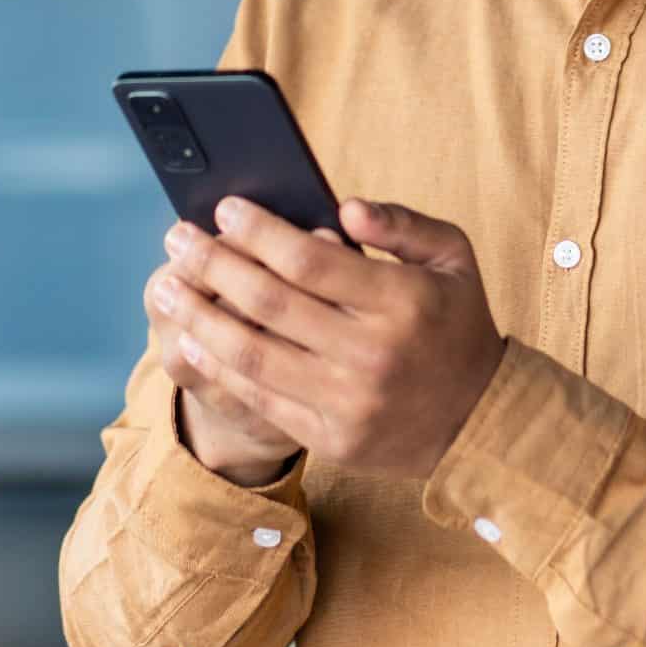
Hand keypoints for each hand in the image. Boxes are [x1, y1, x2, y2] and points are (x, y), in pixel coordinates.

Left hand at [151, 195, 505, 481]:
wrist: (479, 422)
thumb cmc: (455, 323)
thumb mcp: (453, 258)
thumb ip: (402, 224)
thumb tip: (344, 207)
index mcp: (401, 302)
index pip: (309, 260)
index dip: (259, 232)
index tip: (223, 208)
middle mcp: (372, 355)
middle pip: (269, 304)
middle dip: (212, 265)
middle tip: (176, 237)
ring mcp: (348, 403)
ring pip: (252, 355)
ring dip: (199, 316)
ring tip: (166, 286)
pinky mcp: (331, 439)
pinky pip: (260, 398)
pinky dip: (219, 366)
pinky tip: (191, 338)